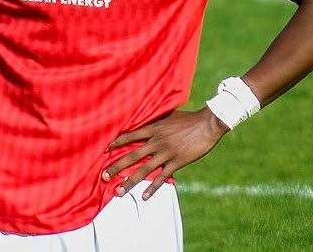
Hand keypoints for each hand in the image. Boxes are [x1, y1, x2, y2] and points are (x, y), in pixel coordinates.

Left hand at [102, 107, 228, 199]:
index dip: (115, 143)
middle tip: (103, 176)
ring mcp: (166, 153)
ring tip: (118, 192)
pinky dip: (153, 188)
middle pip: (132, 156)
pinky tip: (144, 196)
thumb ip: (157, 120)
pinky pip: (162, 177)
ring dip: (130, 182)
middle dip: (116, 167)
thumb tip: (147, 119)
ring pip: (144, 170)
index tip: (103, 150)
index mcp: (154, 128)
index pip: (129, 135)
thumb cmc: (189, 117)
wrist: (208, 123)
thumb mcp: (169, 115)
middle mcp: (157, 142)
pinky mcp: (177, 162)